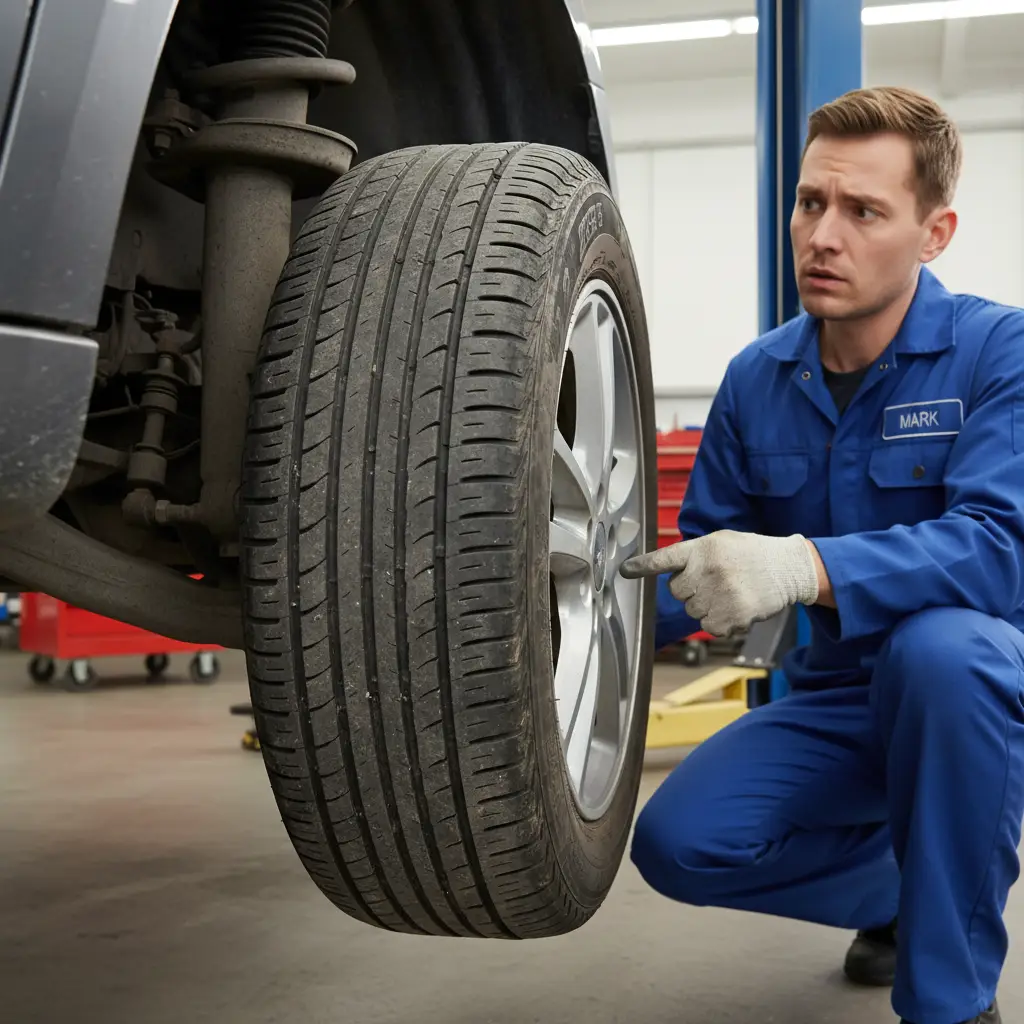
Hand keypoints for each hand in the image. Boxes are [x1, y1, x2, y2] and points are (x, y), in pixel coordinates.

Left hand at [620, 530, 819, 636]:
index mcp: (703, 549)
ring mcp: (719, 594)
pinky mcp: (732, 615)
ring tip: (729, 592)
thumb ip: (695, 554)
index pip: (665, 558)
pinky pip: (708, 627)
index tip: (624, 571)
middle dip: (690, 590)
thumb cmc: (752, 554)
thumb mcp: (722, 542)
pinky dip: (720, 622)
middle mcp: (708, 570)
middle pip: (677, 592)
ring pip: (691, 611)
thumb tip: (670, 570)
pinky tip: (736, 607)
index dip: (643, 566)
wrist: (788, 568)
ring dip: (706, 606)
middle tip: (714, 581)